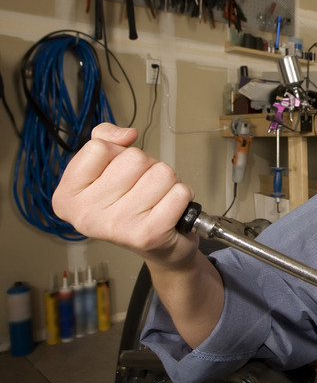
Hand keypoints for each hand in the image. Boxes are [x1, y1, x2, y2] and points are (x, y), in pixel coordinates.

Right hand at [52, 123, 197, 268]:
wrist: (159, 248)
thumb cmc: (131, 205)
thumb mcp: (105, 168)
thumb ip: (105, 139)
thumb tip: (126, 134)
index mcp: (68, 196)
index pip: (98, 147)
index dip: (117, 152)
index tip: (117, 173)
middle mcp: (86, 215)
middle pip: (134, 158)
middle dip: (147, 167)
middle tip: (143, 189)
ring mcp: (118, 226)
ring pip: (161, 172)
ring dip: (167, 182)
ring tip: (157, 199)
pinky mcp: (149, 234)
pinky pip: (179, 192)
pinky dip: (181, 196)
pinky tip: (170, 210)